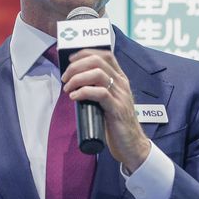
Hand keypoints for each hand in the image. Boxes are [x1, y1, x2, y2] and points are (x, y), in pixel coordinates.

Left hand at [61, 49, 149, 172]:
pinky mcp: (117, 109)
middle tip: (65, 78)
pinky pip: (100, 93)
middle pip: (97, 62)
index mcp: (120, 79)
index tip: (70, 60)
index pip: (105, 55)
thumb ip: (97, 90)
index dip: (85, 53)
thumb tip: (74, 84)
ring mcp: (120, 95)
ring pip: (97, 74)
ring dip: (77, 78)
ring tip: (68, 88)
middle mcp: (122, 83)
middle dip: (76, 66)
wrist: (132, 144)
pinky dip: (83, 92)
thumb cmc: (116, 123)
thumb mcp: (108, 100)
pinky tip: (74, 97)